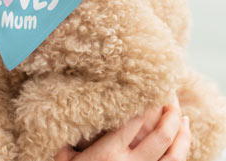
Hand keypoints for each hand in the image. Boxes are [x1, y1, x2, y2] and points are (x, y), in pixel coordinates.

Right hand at [54, 98, 190, 160]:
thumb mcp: (65, 159)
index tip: (148, 88)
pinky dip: (183, 150)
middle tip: (171, 98)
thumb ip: (67, 141)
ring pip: (175, 154)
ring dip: (182, 133)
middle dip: (170, 113)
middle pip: (161, 135)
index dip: (145, 103)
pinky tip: (183, 139)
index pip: (135, 121)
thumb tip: (59, 120)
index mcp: (109, 153)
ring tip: (181, 117)